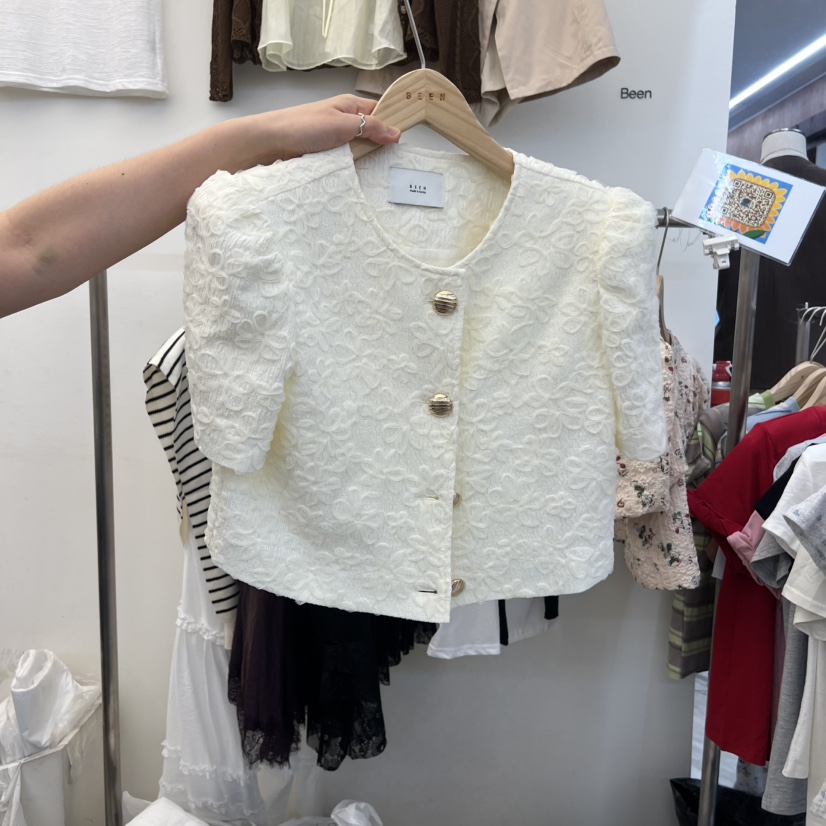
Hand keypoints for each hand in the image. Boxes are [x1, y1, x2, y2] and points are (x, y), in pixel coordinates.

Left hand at [245, 95, 400, 166]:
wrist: (270, 142)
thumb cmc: (303, 126)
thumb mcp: (343, 124)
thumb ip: (371, 127)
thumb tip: (396, 132)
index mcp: (349, 106)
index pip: (379, 112)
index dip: (392, 124)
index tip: (403, 142)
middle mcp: (343, 120)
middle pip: (370, 133)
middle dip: (380, 146)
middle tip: (392, 163)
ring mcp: (334, 138)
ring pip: (357, 149)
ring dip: (364, 160)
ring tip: (378, 174)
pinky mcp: (325, 154)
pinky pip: (344, 161)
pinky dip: (350, 168)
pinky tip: (357, 178)